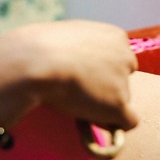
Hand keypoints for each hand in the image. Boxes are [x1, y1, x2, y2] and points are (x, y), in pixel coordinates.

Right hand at [0, 20, 138, 131]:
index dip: (100, 67)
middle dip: (107, 84)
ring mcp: (123, 81)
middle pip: (124, 77)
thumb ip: (78, 46)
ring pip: (120, 99)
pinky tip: (90, 120)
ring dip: (101, 103)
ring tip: (72, 100)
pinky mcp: (118, 106)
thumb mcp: (63, 36)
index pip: (119, 56)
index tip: (84, 73)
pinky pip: (126, 122)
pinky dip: (110, 123)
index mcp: (113, 36)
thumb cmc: (38, 47)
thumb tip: (69, 59)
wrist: (33, 62)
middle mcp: (125, 56)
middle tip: (79, 89)